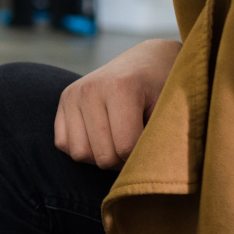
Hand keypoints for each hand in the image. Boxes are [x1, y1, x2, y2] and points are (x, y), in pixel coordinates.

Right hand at [54, 38, 180, 169]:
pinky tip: (101, 138)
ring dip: (101, 157)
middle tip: (137, 150)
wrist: (147, 61)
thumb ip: (158, 139)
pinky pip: (63, 143)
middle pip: (101, 155)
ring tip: (119, 145)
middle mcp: (90, 89)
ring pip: (80, 153)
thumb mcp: (169, 110)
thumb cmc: (164, 90)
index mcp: (120, 88)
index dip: (141, 158)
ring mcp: (73, 94)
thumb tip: (146, 172)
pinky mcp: (64, 100)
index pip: (125, 148)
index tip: (152, 150)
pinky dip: (83, 148)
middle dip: (122, 162)